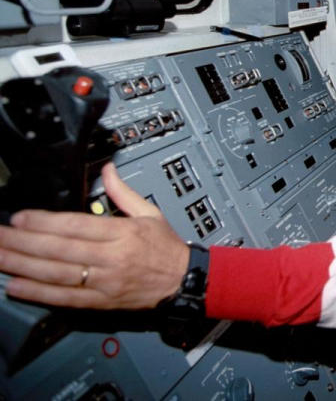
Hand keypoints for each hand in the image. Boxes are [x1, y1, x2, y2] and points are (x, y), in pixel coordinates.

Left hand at [0, 163, 188, 309]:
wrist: (184, 280)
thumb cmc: (167, 248)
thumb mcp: (150, 213)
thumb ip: (123, 192)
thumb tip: (107, 169)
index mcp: (123, 233)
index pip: (76, 225)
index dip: (44, 222)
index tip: (20, 218)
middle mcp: (112, 257)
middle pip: (59, 249)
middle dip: (23, 242)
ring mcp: (104, 281)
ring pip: (57, 273)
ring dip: (23, 265)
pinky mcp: (101, 301)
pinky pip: (65, 298)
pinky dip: (39, 293)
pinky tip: (17, 285)